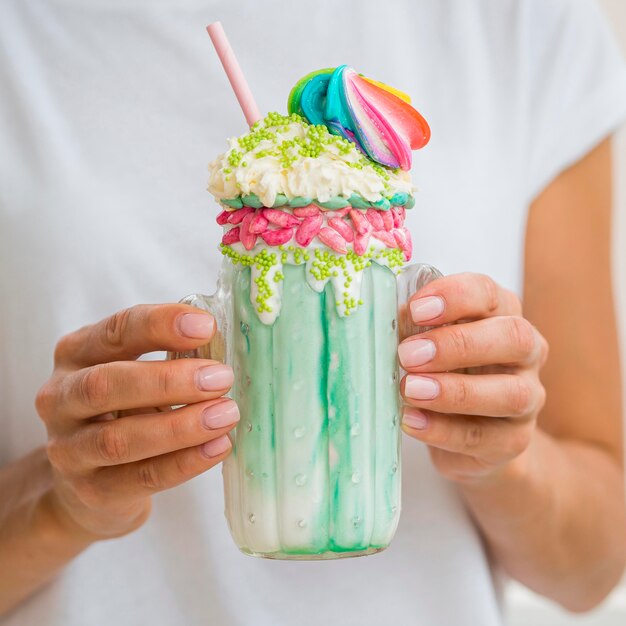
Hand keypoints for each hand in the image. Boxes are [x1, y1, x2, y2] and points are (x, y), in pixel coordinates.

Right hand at [35, 304, 237, 539]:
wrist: (84, 482)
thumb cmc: (124, 410)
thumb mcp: (136, 373)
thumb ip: (171, 356)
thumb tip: (224, 347)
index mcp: (76, 354)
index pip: (115, 331)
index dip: (160, 326)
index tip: (206, 326)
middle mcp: (61, 398)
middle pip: (105, 385)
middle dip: (168, 380)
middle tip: (220, 378)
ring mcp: (69, 449)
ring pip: (119, 439)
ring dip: (180, 426)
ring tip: (225, 414)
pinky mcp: (91, 490)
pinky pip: (140, 477)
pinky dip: (184, 462)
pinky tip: (217, 447)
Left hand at [398, 273, 547, 483]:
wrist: (466, 431)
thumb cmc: (443, 370)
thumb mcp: (427, 342)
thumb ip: (412, 328)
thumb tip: (384, 320)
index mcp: (501, 314)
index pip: (489, 294)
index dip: (455, 297)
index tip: (416, 309)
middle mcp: (526, 352)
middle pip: (512, 337)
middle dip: (457, 344)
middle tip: (408, 354)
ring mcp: (528, 398)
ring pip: (510, 393)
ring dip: (455, 390)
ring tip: (410, 389)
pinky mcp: (514, 439)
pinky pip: (484, 436)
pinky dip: (443, 430)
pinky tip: (411, 421)